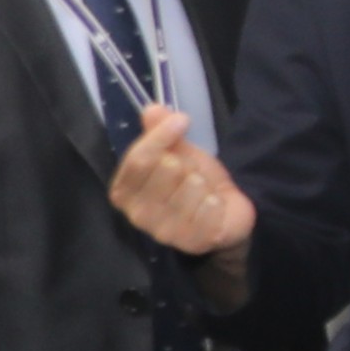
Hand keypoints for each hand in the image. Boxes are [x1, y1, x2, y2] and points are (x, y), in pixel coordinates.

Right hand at [109, 101, 255, 261]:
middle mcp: (137, 215)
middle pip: (166, 169)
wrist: (225, 214)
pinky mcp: (191, 242)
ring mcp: (163, 232)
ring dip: (204, 184)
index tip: (181, 120)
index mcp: (124, 191)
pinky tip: (213, 206)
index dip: (160, 136)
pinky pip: (208, 207)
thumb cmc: (192, 183)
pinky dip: (216, 201)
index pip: (138, 159)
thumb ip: (160, 131)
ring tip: (203, 193)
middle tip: (192, 175)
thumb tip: (153, 109)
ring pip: (191, 186)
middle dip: (187, 164)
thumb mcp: (177, 152)